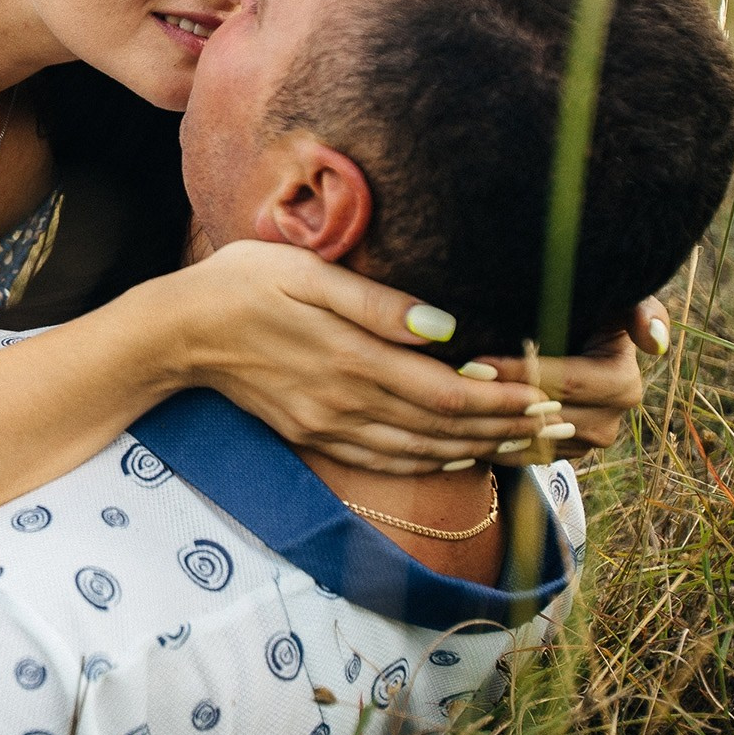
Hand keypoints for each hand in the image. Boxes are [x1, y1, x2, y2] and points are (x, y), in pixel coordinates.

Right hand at [151, 242, 557, 474]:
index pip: (447, 390)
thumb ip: (377, 303)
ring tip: (525, 441)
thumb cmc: (240, 283)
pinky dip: (428, 461)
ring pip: (419, 449)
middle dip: (504, 426)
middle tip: (558, 423)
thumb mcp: (305, 272)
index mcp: (351, 358)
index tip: (546, 394)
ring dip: (476, 447)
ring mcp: (328, 425)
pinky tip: (455, 455)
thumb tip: (445, 326)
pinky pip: (383, 459)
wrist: (175, 332)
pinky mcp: (312, 433)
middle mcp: (345, 402)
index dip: (502, 398)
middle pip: (443, 427)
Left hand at [465, 296, 665, 460]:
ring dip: (491, 425)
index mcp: (622, 385)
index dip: (519, 372)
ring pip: (530, 440)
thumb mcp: (616, 302)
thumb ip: (642, 311)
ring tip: (449, 406)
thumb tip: (654, 344)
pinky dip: (492, 443)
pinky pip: (522, 456)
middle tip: (452, 384)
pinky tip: (458, 426)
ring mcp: (584, 444)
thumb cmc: (590, 311)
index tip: (475, 363)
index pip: (564, 383)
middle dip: (498, 399)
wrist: (571, 338)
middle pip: (544, 415)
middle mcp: (609, 423)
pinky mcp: (560, 455)